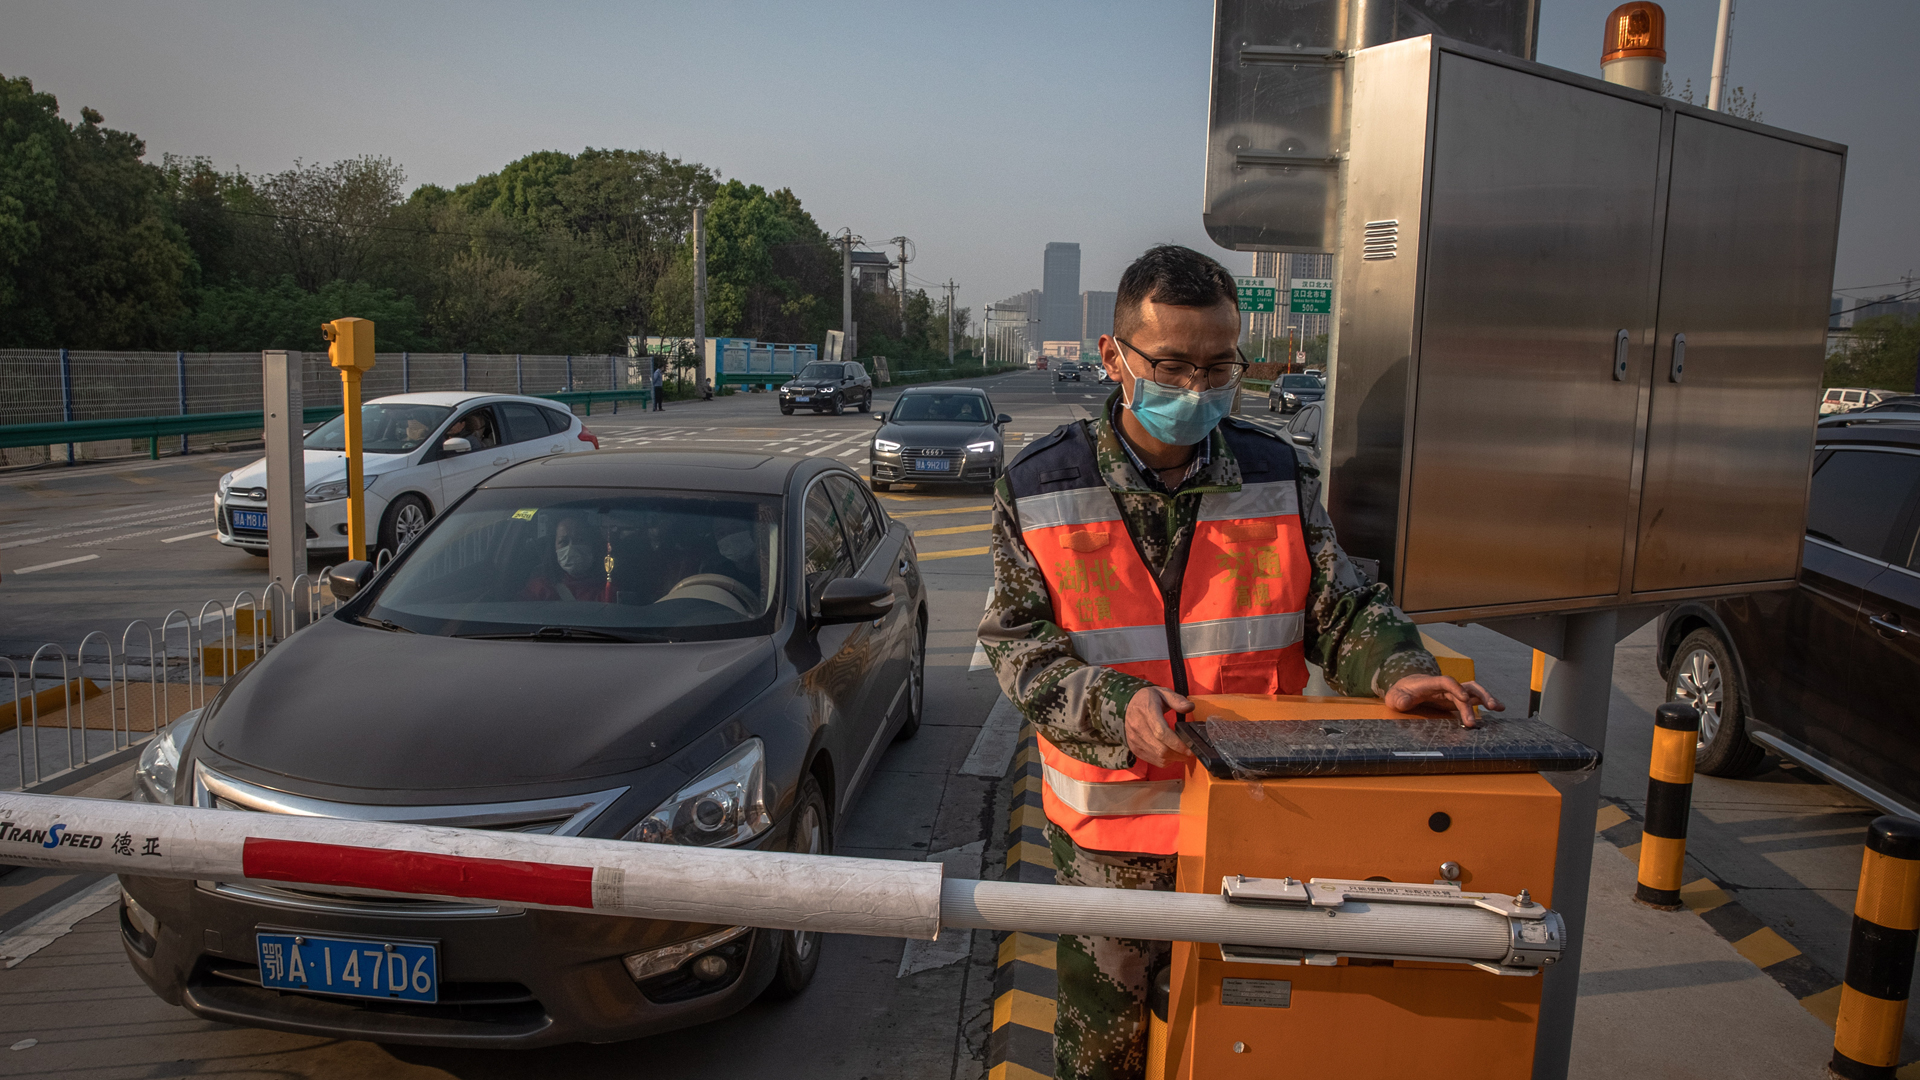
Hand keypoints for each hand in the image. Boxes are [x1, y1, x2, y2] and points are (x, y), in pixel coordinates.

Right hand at [1125, 686, 1195, 766]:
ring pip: (1158, 757)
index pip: (1161, 733)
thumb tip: (1190, 707)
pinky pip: (1153, 760)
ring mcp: (1135, 740)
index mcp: (1146, 712)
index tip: (1190, 748)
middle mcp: (1138, 728)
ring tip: (1183, 753)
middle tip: (1191, 752)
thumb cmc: (1147, 699)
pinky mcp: (1135, 748)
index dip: (1177, 744)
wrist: (1126, 705)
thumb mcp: (1163, 692)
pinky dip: (1165, 761)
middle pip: (1161, 749)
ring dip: (1174, 758)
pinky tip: (1171, 754)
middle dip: (1179, 754)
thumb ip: (1177, 700)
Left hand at [1385, 674, 1504, 727]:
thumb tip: (1404, 703)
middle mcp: (1445, 687)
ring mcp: (1452, 693)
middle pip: (1465, 686)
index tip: (1464, 699)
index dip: (1455, 688)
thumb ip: (1399, 699)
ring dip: (1486, 698)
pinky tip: (1498, 708)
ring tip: (1499, 708)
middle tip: (1489, 708)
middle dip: (1478, 696)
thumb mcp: (1395, 697)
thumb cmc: (1400, 692)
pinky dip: (1485, 702)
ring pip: (1473, 691)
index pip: (1445, 681)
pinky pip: (1473, 700)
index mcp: (1430, 683)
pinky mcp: (1455, 700)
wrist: (1405, 687)